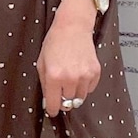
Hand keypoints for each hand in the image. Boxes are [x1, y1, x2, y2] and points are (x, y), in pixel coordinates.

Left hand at [37, 0, 100, 117]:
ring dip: (74, 92)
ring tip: (70, 78)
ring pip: (80, 98)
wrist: (72, 27)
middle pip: (68, 103)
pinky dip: (84, 85)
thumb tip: (49, 101)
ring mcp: (84, 76)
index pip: (54, 105)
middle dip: (63, 98)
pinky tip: (79, 72)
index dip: (52, 109)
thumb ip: (45, 85)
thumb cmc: (55, 43)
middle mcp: (70, 78)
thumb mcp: (41, 64)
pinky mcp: (95, 72)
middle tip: (60, 87)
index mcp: (54, 77)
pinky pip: (90, 89)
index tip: (52, 110)